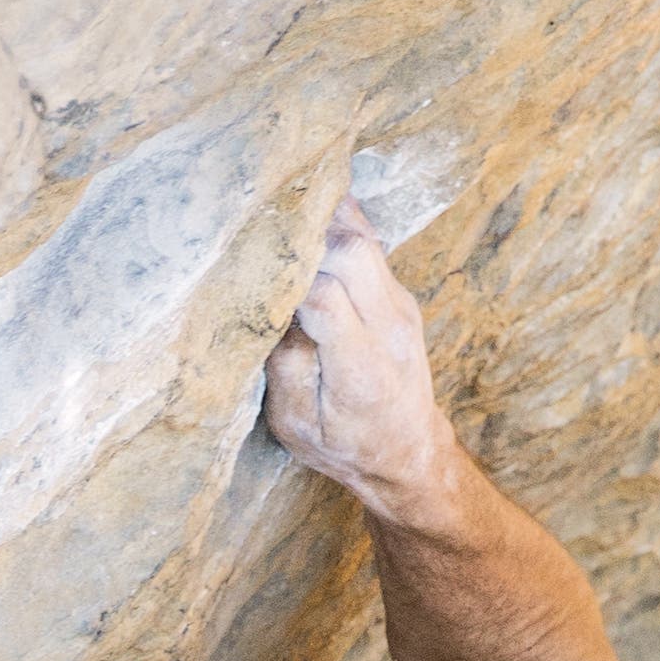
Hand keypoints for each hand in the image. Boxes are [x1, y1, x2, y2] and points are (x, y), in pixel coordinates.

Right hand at [263, 195, 450, 511]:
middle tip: (263, 228)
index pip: (325, 297)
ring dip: (323, 219)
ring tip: (281, 209)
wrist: (408, 451)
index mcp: (360, 369)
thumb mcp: (295, 423)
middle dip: (305, 234)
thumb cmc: (343, 444)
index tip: (251, 272)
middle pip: (354, 251)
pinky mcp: (398, 294)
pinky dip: (338, 223)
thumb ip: (283, 364)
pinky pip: (370, 243)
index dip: (286, 277)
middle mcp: (389, 329)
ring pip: (365, 237)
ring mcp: (400, 305)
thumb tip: (268, 304)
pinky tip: (308, 213)